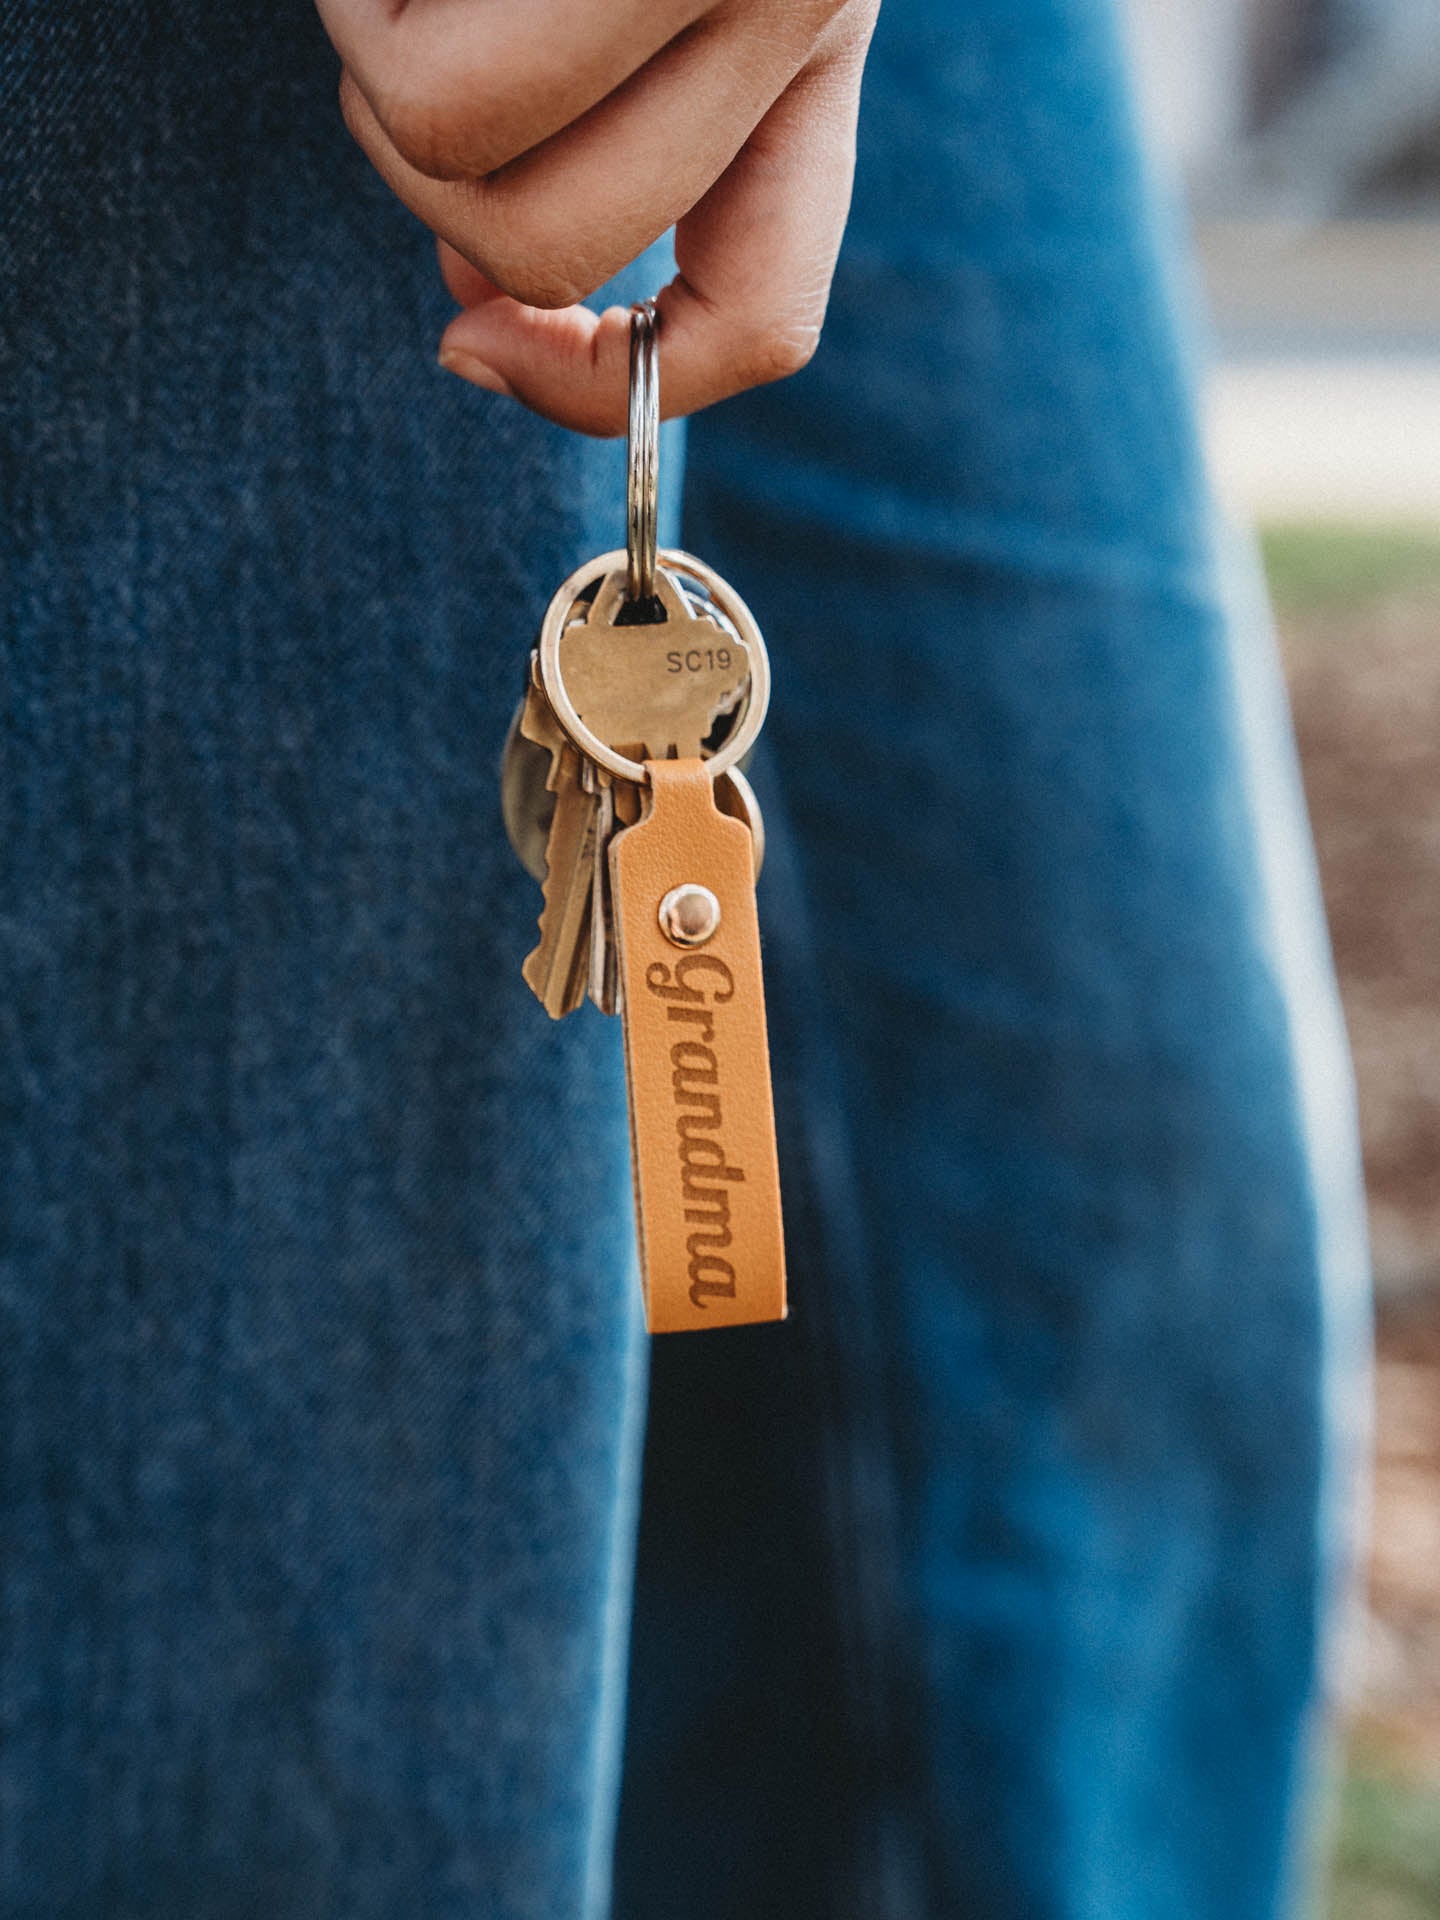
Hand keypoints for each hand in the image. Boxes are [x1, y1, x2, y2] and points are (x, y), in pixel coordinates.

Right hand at [316, 0, 878, 432]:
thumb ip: (606, 154)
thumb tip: (476, 310)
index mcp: (821, 23)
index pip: (762, 321)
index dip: (600, 388)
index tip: (473, 343)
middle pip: (554, 241)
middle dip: (436, 189)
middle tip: (402, 52)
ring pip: (450, 133)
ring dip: (371, 61)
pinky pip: (384, 22)